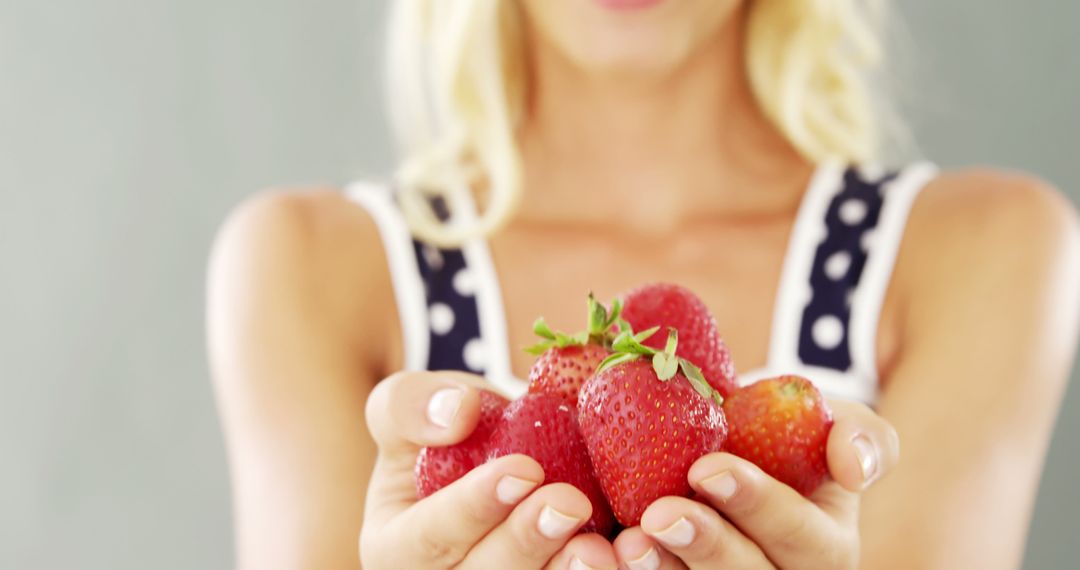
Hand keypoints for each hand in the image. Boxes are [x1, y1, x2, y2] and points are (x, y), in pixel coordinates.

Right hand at [360, 371, 617, 568]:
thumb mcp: (410, 409)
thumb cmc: (449, 439)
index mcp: (397, 549)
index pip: (429, 538)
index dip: (474, 508)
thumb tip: (456, 412)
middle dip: (525, 546)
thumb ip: (409, 405)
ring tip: (600, 547)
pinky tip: (632, 555)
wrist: (498, 462)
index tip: (524, 469)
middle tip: (570, 503)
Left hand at [610, 399, 900, 568]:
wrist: (727, 448)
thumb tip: (855, 468)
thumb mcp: (828, 423)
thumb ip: (858, 435)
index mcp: (822, 546)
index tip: (706, 469)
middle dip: (707, 548)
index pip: (799, 535)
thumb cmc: (783, 437)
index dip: (757, 506)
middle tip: (661, 515)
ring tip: (629, 545)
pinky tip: (596, 554)